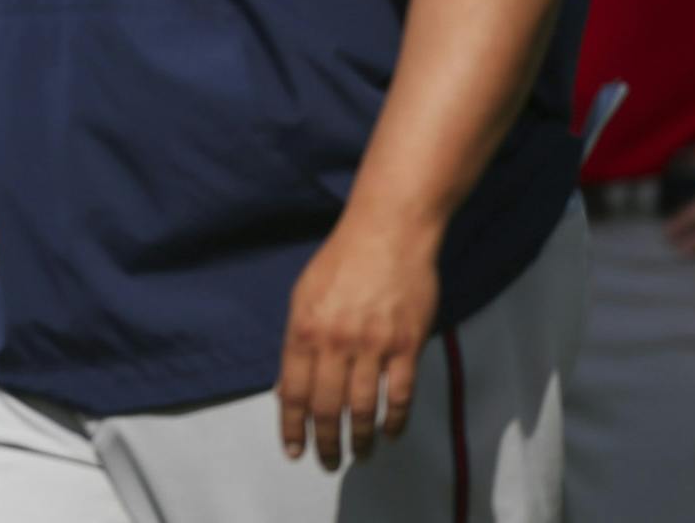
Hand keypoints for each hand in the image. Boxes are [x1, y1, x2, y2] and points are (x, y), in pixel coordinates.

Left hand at [277, 210, 438, 471]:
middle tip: (328, 463)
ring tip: (360, 455)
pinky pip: (400, 395)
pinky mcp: (406, 344)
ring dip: (360, 439)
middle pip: (326, 407)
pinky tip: (391, 433)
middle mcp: (334, 341)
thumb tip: (288, 386)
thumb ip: (297, 342)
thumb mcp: (304, 296)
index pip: (292, 392)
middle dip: (325, 443)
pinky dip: (395, 420)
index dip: (292, 427)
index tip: (294, 451)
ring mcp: (372, 344)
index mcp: (303, 329)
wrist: (387, 231)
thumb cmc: (342, 261)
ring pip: (363, 408)